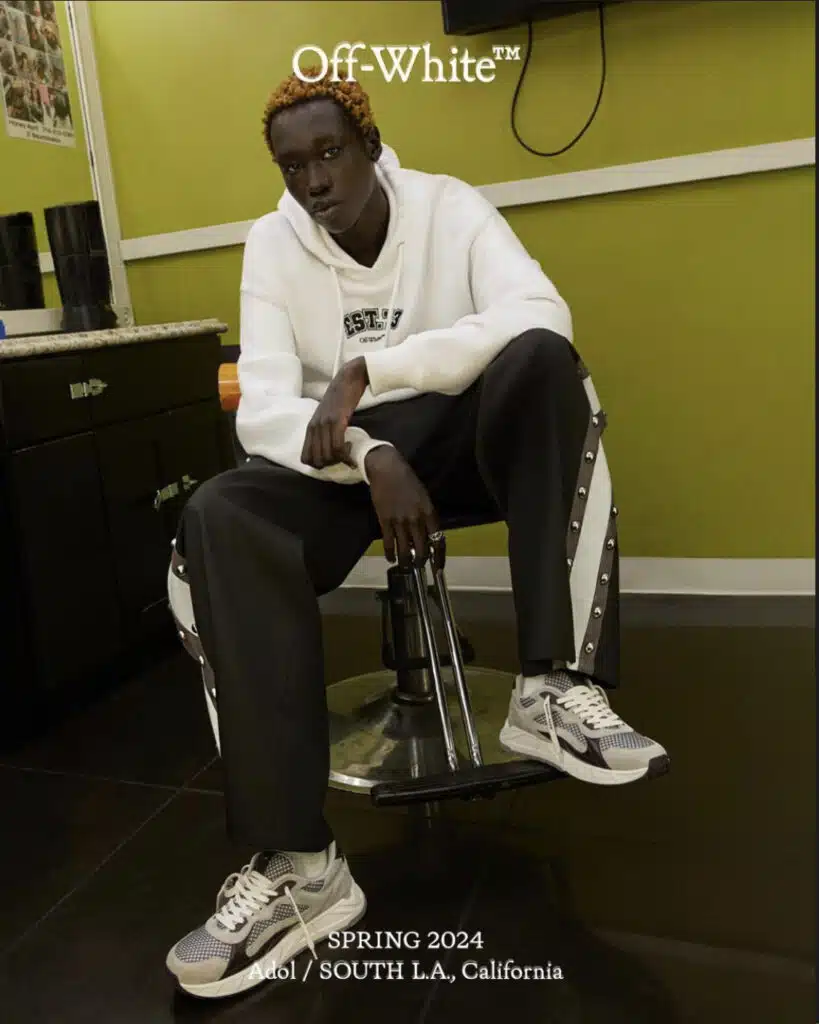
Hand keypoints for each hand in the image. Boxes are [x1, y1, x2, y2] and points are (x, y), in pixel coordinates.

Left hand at [301, 357, 368, 468]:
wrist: (349, 378)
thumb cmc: (341, 396)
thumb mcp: (327, 415)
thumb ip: (324, 429)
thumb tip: (328, 445)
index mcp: (310, 427)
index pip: (305, 458)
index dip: (318, 464)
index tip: (332, 459)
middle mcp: (314, 427)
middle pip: (317, 460)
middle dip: (331, 464)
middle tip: (342, 458)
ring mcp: (325, 424)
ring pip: (327, 455)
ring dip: (339, 459)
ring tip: (348, 452)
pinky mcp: (337, 420)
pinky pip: (337, 446)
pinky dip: (345, 453)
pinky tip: (351, 446)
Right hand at [365, 446, 439, 566]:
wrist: (387, 469)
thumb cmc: (408, 480)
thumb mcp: (424, 497)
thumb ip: (426, 515)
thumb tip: (426, 533)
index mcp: (429, 512)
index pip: (437, 539)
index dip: (439, 556)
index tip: (438, 568)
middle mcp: (416, 519)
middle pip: (422, 548)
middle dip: (421, 560)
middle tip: (419, 566)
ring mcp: (400, 521)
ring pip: (405, 549)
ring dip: (406, 561)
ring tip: (405, 567)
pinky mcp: (385, 521)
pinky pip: (389, 542)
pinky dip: (390, 553)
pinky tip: (391, 558)